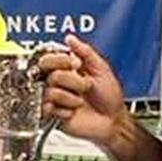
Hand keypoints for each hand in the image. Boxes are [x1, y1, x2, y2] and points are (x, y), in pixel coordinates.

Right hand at [40, 34, 127, 148]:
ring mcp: (54, 99)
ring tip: (81, 102)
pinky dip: (66, 111)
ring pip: (51, 92)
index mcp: (66, 68)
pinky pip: (50, 109)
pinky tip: (74, 112)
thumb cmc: (110, 97)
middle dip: (72, 81)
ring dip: (72, 98)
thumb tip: (70, 38)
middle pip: (50, 74)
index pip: (49, 58)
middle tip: (85, 86)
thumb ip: (85, 51)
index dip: (61, 60)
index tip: (76, 64)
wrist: (113, 122)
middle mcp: (57, 82)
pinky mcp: (52, 115)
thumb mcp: (101, 69)